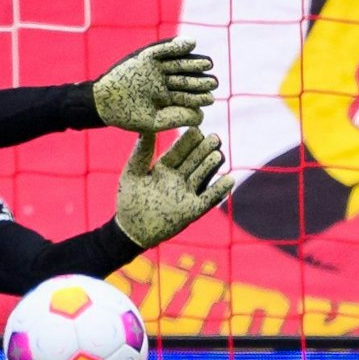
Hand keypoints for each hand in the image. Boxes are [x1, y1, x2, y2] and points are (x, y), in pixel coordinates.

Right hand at [92, 38, 217, 132]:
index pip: (186, 95)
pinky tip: (192, 44)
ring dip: (193, 63)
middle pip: (185, 78)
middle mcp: (162, 81)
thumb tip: (201, 116)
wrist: (104, 104)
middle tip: (214, 82)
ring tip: (208, 64)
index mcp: (165, 97)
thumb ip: (178, 118)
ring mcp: (154, 68)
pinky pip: (163, 49)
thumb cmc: (128, 116)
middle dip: (199, 80)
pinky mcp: (145, 57)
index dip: (198, 97)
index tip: (210, 98)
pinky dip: (177, 45)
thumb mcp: (155, 122)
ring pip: (178, 63)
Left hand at [113, 128, 236, 247]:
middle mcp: (177, 179)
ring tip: (218, 154)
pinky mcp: (192, 210)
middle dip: (203, 149)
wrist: (131, 231)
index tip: (196, 128)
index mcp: (164, 168)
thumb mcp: (132, 172)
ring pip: (202, 176)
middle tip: (214, 137)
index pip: (178, 151)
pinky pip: (208, 199)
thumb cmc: (128, 201)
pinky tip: (229, 179)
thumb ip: (142, 151)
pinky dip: (219, 190)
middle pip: (193, 161)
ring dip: (211, 166)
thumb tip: (147, 128)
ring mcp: (186, 193)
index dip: (187, 141)